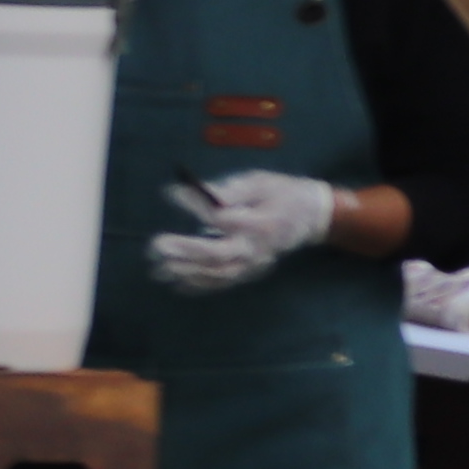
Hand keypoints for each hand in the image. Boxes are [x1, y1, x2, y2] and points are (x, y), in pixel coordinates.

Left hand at [153, 168, 343, 294]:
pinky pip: (225, 282)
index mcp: (262, 221)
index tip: (171, 193)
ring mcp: (256, 263)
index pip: (224, 218)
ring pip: (220, 273)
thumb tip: (185, 190)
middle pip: (220, 254)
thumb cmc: (281, 194)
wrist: (312, 217)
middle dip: (186, 251)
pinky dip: (200, 285)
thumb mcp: (258, 183)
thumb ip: (226, 190)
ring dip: (187, 272)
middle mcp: (259, 247)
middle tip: (156, 246)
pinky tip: (177, 284)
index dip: (196, 206)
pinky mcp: (252, 271)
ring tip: (158, 269)